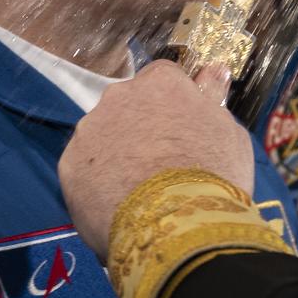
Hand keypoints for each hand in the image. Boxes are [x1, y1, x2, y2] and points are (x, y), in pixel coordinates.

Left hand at [58, 60, 254, 255]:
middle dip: (140, 125)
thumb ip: (213, 97)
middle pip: (129, 104)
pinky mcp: (69, 165)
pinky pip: (84, 167)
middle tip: (160, 162)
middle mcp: (119, 96)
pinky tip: (116, 203)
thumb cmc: (213, 175)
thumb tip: (213, 70)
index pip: (164, 78)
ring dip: (116, 151)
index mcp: (161, 83)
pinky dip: (97, 180)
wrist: (175, 227)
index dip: (173, 104)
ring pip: (103, 134)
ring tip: (136, 188)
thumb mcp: (229, 132)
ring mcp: (90, 129)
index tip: (181, 128)